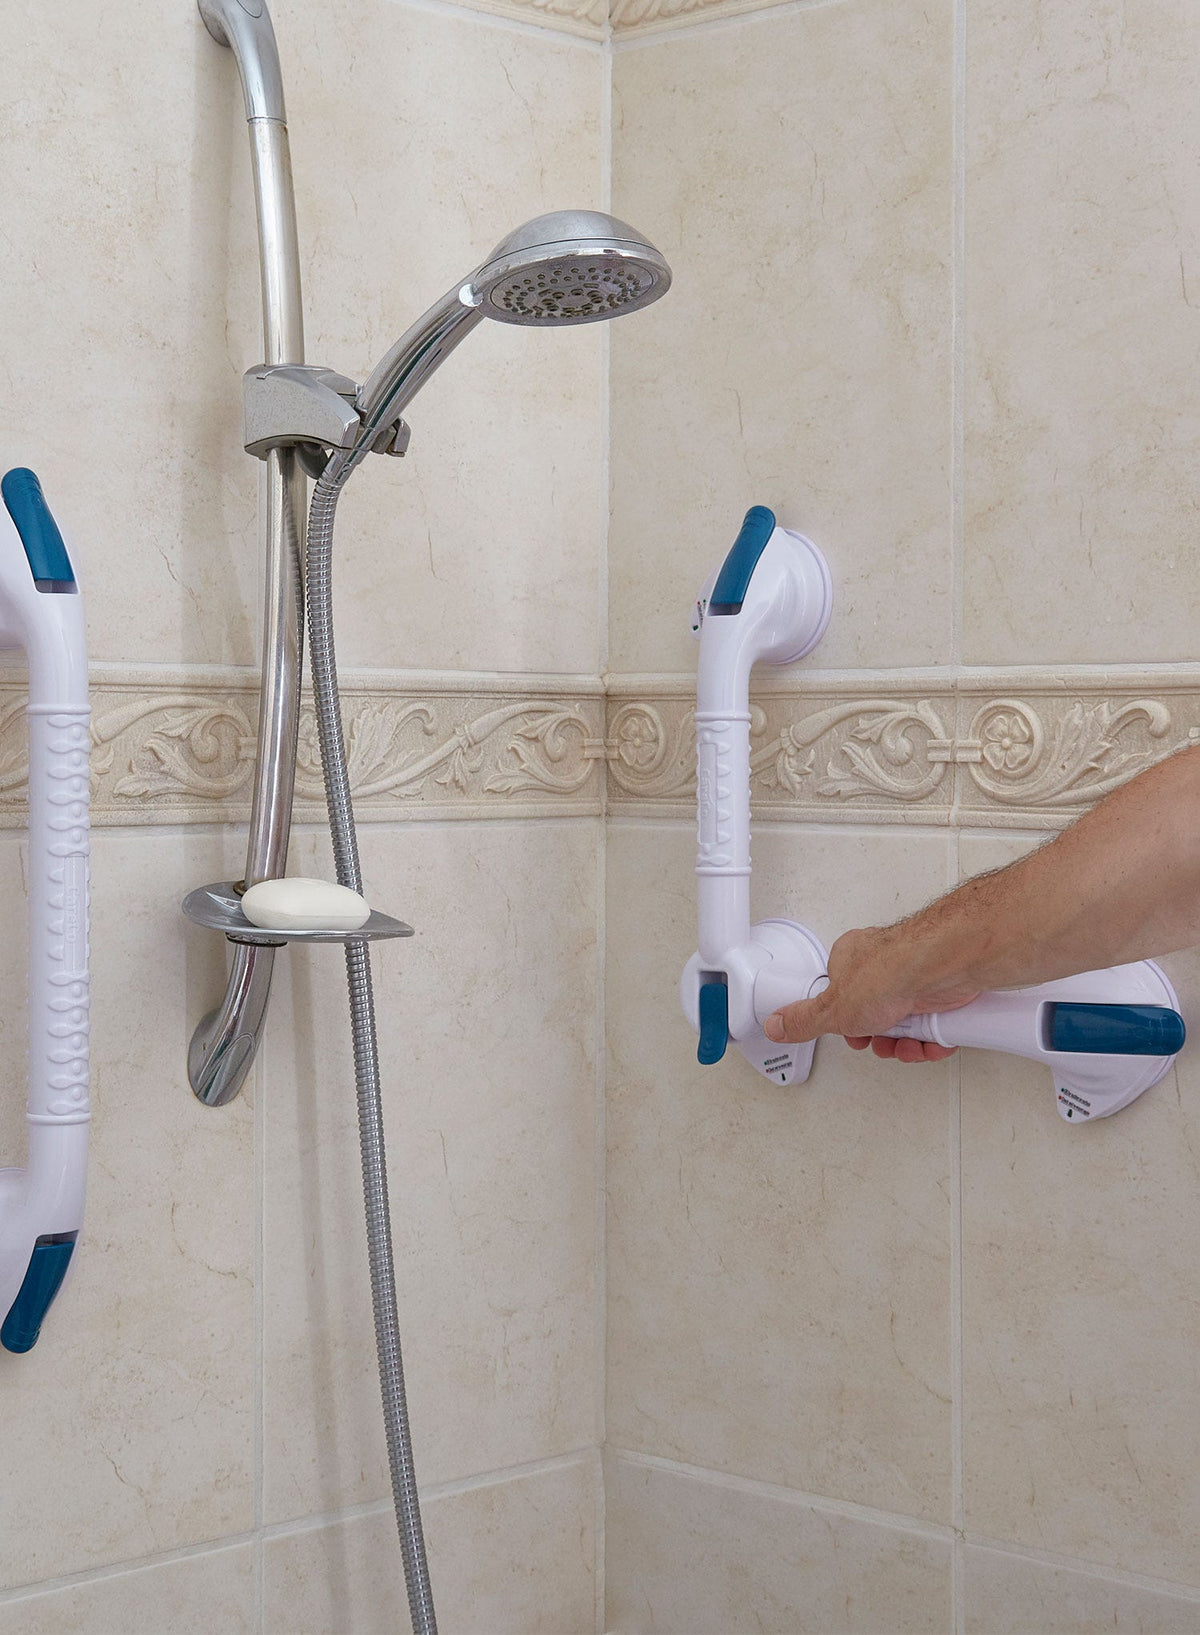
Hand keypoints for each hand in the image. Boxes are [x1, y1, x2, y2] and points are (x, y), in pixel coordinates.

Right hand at [762, 925, 980, 1063]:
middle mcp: (884, 967)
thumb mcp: (833, 1008)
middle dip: (880, 1039)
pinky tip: (930, 1043)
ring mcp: (915, 980)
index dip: (848, 1023)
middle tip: (881, 1042)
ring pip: (907, 1025)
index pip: (843, 996)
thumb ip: (803, 1020)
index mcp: (852, 961)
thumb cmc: (891, 971)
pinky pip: (934, 1027)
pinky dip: (933, 1041)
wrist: (941, 968)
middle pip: (876, 1016)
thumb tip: (775, 1025)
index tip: (852, 1035)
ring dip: (907, 1045)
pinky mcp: (943, 994)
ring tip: (907, 1046)